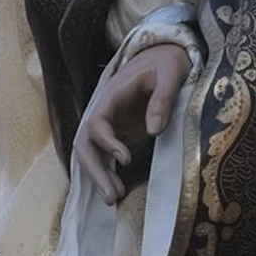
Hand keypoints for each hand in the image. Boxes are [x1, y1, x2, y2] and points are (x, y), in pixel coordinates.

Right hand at [72, 42, 189, 205]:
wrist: (162, 57)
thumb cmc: (167, 63)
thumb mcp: (171, 72)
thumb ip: (163, 98)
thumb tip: (155, 130)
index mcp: (111, 95)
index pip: (97, 123)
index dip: (107, 142)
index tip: (126, 159)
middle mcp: (103, 112)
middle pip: (84, 143)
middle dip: (95, 170)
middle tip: (112, 196)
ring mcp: (108, 124)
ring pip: (90, 153)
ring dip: (98, 176)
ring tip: (114, 199)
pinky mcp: (116, 133)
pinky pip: (103, 156)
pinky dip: (106, 173)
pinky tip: (118, 191)